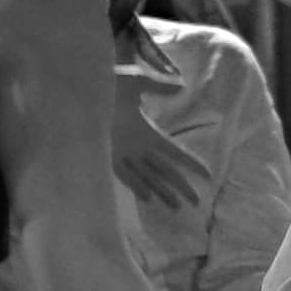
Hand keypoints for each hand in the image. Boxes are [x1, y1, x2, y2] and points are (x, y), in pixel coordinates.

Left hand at [113, 75, 209, 207]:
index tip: (208, 176)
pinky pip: (124, 174)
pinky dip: (136, 185)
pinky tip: (148, 199)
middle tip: (197, 203)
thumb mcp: (138, 81)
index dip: (191, 163)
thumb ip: (160, 86)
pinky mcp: (107, 154)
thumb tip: (183, 86)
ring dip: (161, 192)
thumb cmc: (110, 83)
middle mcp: (138, 147)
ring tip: (176, 208)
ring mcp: (123, 153)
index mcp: (147, 131)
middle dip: (181, 186)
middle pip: (165, 170)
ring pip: (147, 177)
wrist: (82, 87)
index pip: (174, 152)